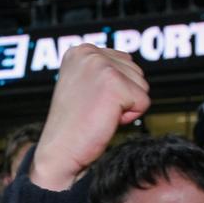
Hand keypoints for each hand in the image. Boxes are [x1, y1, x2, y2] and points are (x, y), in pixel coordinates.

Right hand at [32, 45, 150, 190]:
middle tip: (94, 110)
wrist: (59, 151)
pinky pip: (144, 102)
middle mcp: (89, 53)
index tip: (89, 101)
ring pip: (142, 86)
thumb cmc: (73, 125)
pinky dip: (129, 117)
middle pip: (135, 72)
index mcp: (80, 51)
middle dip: (122, 96)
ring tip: (98, 114)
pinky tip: (105, 120)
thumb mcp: (84, 85)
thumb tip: (130, 65)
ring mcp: (102, 67)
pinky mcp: (115, 85)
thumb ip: (104, 71)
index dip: (114, 89)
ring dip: (126, 106)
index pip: (123, 62)